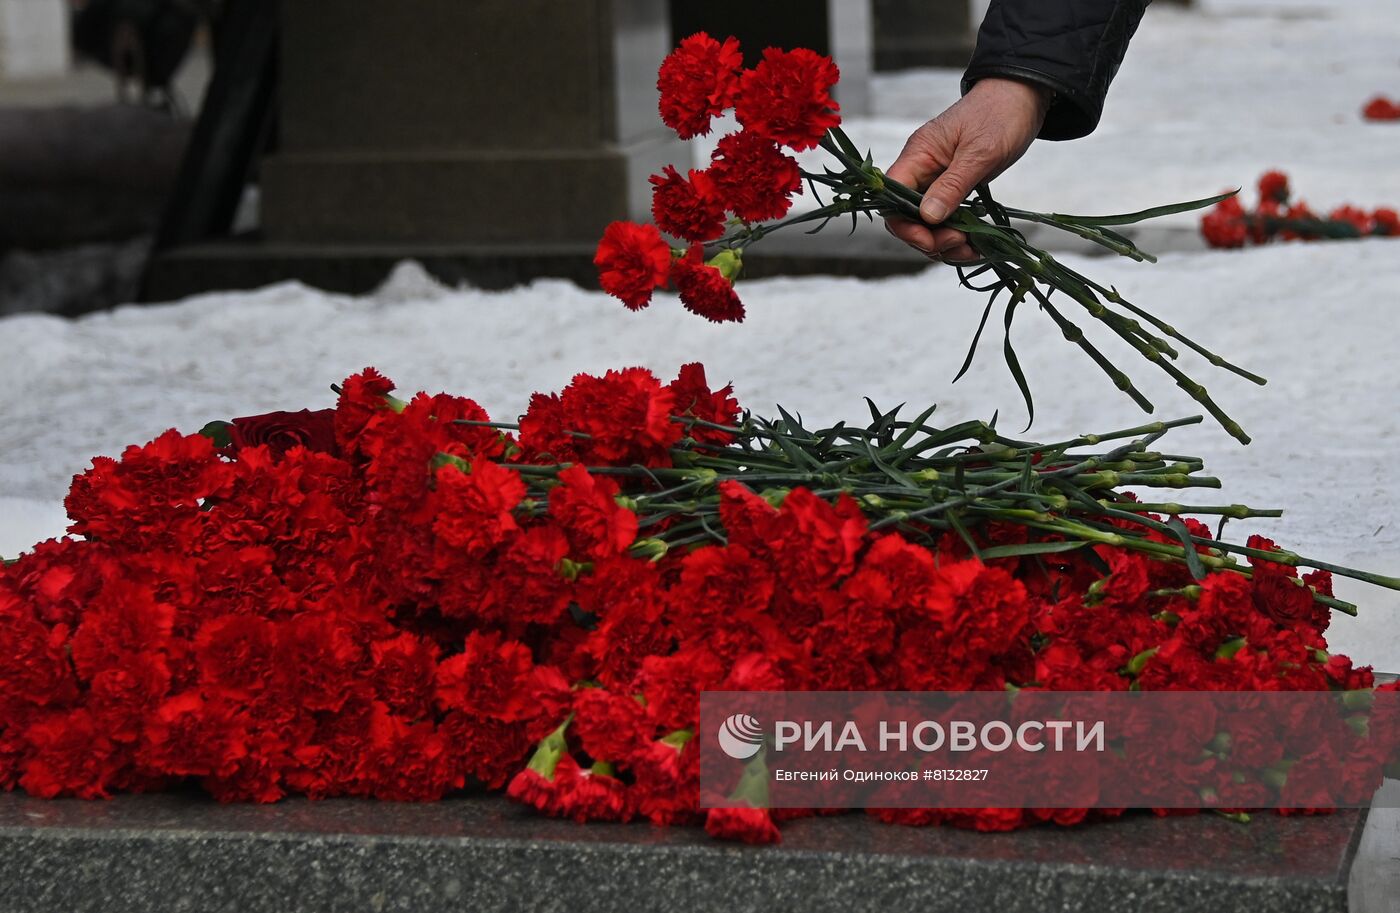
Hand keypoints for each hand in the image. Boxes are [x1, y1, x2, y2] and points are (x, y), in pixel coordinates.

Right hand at [884, 78, 1051, 262]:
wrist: (1023, 95)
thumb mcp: (980, 152)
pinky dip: (959, 235)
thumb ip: (952, 185)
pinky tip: (976, 244)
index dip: (905, 224)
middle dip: (929, 238)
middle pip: (907, 217)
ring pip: (927, 223)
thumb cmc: (1001, 114)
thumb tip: (927, 217)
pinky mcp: (954, 188)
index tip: (931, 239)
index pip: (892, 197)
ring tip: (972, 248)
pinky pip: (947, 219)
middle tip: (960, 242)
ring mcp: (937, 180)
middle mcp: (921, 170)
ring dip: (945, 242)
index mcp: (918, 155)